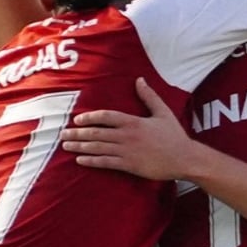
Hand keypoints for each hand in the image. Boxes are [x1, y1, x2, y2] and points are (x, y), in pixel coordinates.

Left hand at [62, 77, 194, 179]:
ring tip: (66, 145)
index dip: (90, 117)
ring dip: (80, 146)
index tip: (77, 118)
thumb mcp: (163, 112)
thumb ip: (149, 96)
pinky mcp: (130, 166)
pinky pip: (106, 163)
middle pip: (97, 133)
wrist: (184, 158)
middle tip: (62, 134)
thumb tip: (139, 80)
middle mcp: (127, 136)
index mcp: (134, 122)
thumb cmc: (174, 136)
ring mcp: (127, 152)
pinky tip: (80, 160)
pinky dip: (92, 161)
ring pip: (98, 148)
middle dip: (77, 133)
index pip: (106, 116)